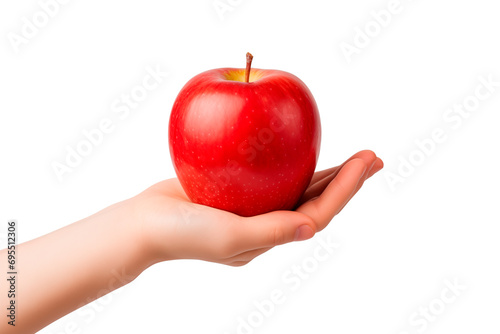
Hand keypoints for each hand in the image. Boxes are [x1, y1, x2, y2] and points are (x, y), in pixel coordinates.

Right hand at [132, 150, 382, 265]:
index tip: (367, 161)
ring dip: (326, 171)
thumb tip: (312, 225)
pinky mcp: (237, 192)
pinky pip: (271, 173)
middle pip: (316, 199)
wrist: (144, 224)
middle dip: (347, 181)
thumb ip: (269, 231)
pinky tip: (298, 145)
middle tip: (373, 157)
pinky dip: (289, 159)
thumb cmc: (182, 233)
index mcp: (270, 236)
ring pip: (297, 185)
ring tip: (352, 157)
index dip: (347, 189)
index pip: (319, 212)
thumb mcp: (228, 236)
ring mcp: (252, 207)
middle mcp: (267, 223)